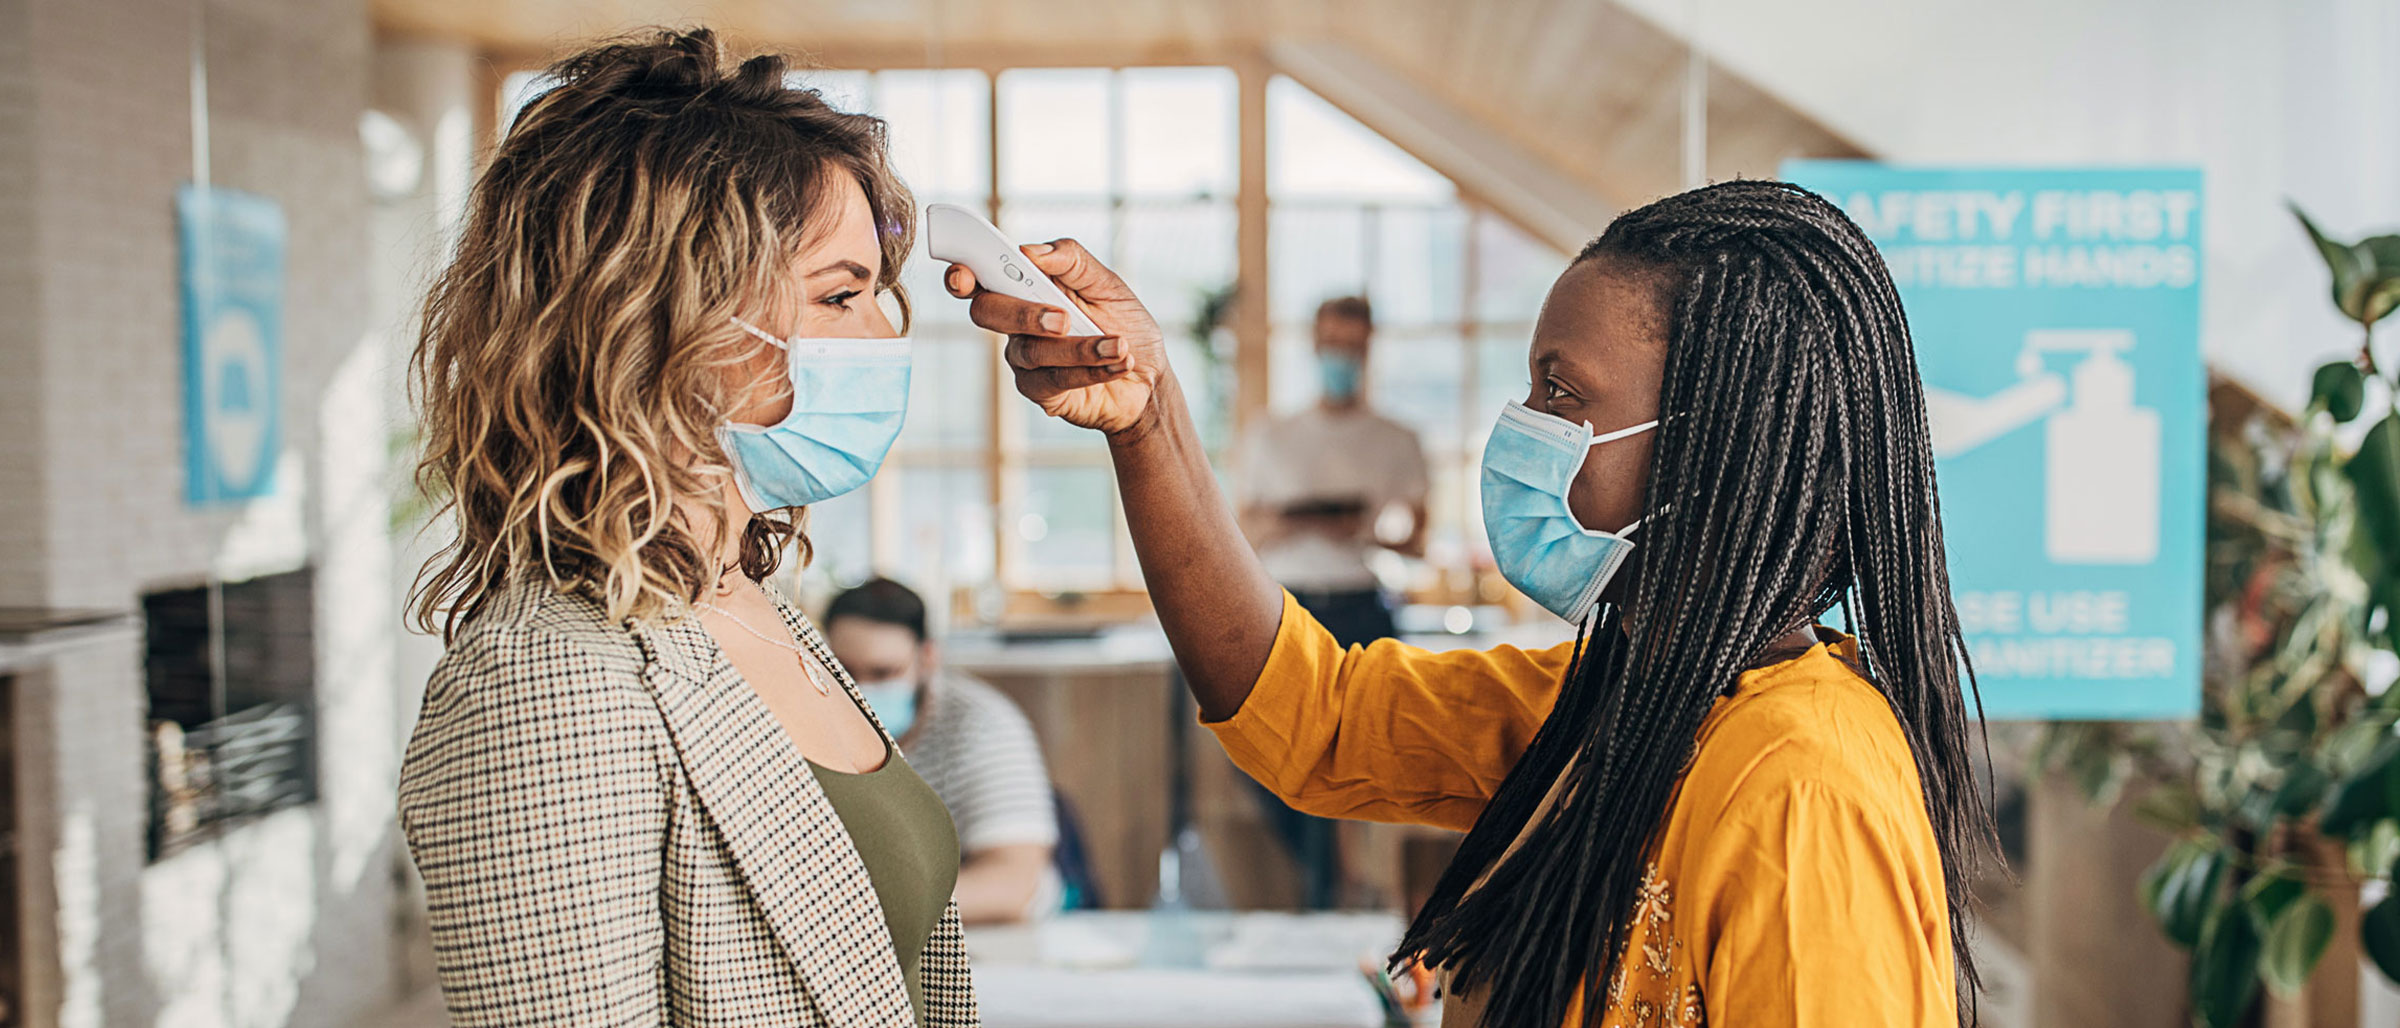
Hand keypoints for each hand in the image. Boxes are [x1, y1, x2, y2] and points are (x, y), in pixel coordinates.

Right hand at [944, 239, 1168, 436]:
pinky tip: (1119, 362)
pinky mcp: (1040, 391)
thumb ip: (1071, 261)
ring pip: (1031, 350)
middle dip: (1022, 313)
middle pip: (987, 311)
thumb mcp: (1107, 285)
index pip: (980, 276)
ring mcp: (1024, 358)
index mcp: (1026, 287)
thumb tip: (1031, 250)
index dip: (961, 274)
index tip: (962, 275)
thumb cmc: (1124, 324)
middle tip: (1063, 319)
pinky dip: (1091, 369)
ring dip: (1080, 347)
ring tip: (1118, 345)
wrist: (1148, 376)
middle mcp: (1015, 322)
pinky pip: (1054, 379)